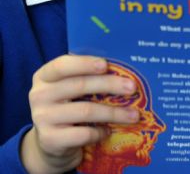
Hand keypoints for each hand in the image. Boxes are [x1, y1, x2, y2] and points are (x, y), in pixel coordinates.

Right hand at [20, 55, 139, 173]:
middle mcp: (39, 95)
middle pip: (80, 85)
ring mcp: (42, 118)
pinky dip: (100, 132)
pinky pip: (83, 134)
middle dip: (110, 85)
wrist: (52, 142)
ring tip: (134, 115)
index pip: (62, 65)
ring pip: (86, 111)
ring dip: (114, 112)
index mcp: (45, 76)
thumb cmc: (69, 106)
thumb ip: (89, 76)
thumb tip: (124, 69)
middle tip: (132, 87)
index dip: (84, 64)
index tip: (105, 64)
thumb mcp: (72, 88)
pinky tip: (108, 131)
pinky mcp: (49, 140)